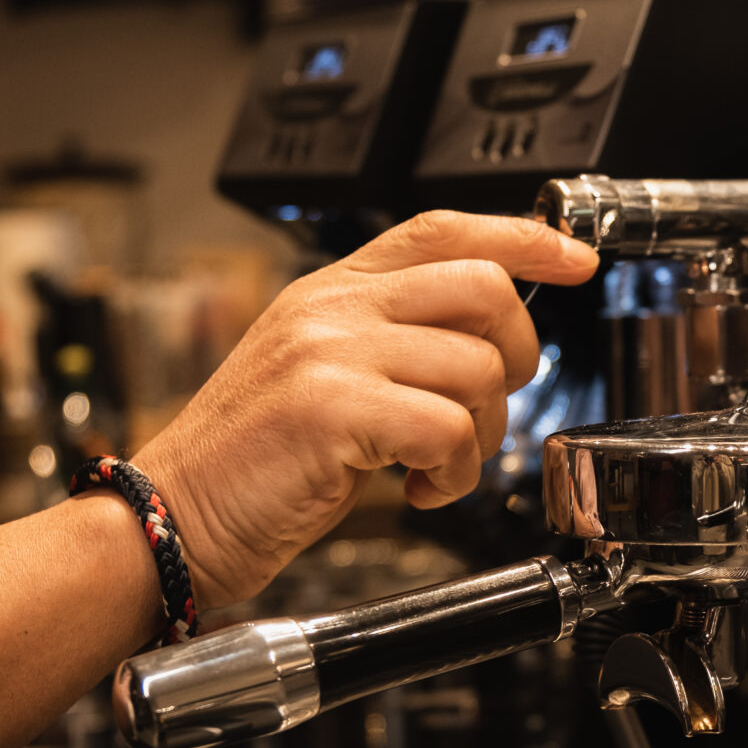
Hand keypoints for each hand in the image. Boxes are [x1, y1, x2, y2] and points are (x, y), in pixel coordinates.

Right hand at [133, 212, 597, 608]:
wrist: (171, 518)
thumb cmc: (252, 465)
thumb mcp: (324, 378)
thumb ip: (393, 343)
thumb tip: (485, 341)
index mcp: (330, 291)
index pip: (443, 230)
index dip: (524, 237)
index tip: (576, 258)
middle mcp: (330, 309)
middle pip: (481, 288)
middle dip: (514, 356)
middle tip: (484, 409)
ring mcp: (329, 353)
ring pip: (475, 369)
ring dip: (482, 436)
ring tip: (438, 466)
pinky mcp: (330, 409)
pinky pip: (449, 429)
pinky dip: (455, 474)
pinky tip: (420, 490)